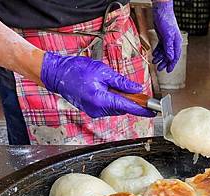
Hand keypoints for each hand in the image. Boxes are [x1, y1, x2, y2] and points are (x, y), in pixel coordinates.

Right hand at [40, 52, 154, 117]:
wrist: (57, 74)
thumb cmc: (76, 70)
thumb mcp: (103, 71)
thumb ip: (121, 82)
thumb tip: (136, 89)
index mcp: (101, 100)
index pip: (127, 107)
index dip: (142, 109)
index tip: (153, 111)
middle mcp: (98, 109)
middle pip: (123, 109)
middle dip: (131, 101)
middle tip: (137, 92)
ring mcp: (94, 112)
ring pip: (116, 109)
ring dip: (120, 100)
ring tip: (113, 86)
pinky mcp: (92, 111)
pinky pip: (108, 108)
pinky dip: (112, 101)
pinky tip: (107, 91)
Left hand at [152, 0, 182, 72]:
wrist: (161, 9)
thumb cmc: (166, 20)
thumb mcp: (167, 35)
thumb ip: (168, 47)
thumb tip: (170, 57)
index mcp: (176, 42)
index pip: (175, 56)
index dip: (172, 64)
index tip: (168, 70)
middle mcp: (173, 42)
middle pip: (169, 55)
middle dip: (164, 62)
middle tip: (159, 69)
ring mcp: (168, 39)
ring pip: (164, 51)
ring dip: (160, 57)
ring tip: (155, 62)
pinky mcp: (163, 36)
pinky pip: (161, 47)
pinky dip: (158, 51)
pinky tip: (154, 54)